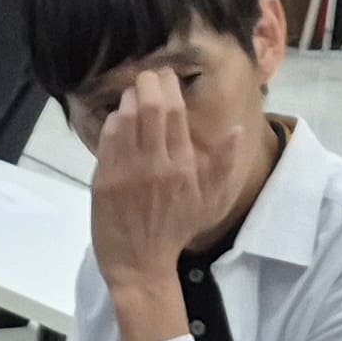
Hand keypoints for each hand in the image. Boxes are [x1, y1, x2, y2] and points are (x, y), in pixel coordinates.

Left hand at [88, 66, 216, 288]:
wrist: (140, 264)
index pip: (175, 111)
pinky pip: (107, 139)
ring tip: (132, 96)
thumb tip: (236, 129)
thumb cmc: (177, 231)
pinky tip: (117, 120)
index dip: (168, 86)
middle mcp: (156, 163)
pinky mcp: (105, 180)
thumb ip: (222, 164)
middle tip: (145, 77)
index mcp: (183, 165)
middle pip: (150, 107)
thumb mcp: (210, 201)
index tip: (165, 76)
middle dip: (146, 83)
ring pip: (125, 118)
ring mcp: (128, 171)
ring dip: (127, 100)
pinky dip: (112, 123)